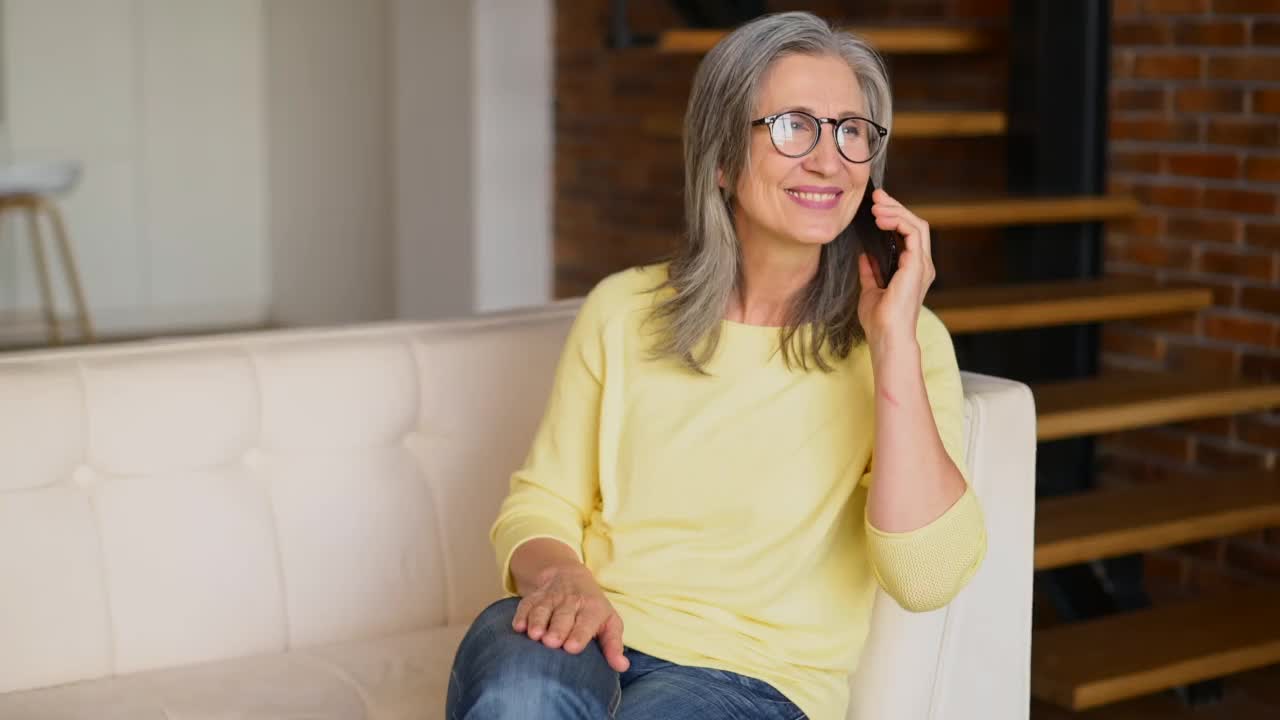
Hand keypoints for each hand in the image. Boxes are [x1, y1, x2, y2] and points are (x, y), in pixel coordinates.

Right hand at [513, 563, 629, 671]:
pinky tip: (518, 627)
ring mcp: (551, 598)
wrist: (571, 576)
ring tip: (534, 635)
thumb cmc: (593, 609)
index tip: (571, 647)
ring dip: (538, 621)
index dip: (579, 634)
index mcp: (592, 608)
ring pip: (543, 609)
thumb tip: (622, 666)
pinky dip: (521, 615)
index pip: (586, 622)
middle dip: (557, 628)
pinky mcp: (535, 597)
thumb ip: (613, 645)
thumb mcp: (609, 622)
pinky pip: (526, 604)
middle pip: (563, 615)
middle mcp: (571, 601)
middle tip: (551, 642)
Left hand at [857, 186, 934, 348]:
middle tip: (876, 197)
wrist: (886, 336)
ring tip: (877, 205)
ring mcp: (922, 265)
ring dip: (896, 211)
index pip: (908, 234)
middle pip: (914, 224)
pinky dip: (898, 221)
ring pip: (916, 224)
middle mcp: (921, 265)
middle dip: (895, 206)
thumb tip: (864, 255)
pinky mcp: (917, 265)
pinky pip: (913, 233)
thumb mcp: (870, 290)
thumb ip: (870, 271)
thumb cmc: (879, 320)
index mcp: (912, 270)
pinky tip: (881, 218)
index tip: (875, 206)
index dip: (894, 216)